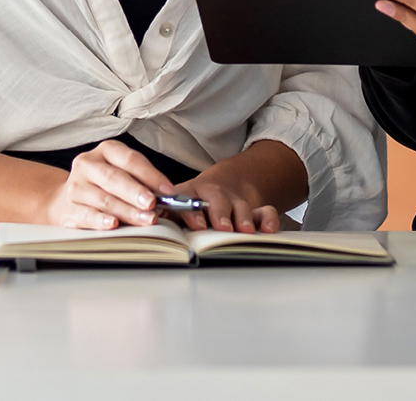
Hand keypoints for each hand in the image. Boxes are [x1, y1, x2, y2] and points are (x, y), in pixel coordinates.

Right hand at [38, 140, 171, 229]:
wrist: (66, 199)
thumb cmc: (103, 185)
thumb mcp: (122, 174)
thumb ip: (142, 181)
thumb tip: (166, 196)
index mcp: (106, 151)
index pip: (130, 159)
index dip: (151, 175)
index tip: (168, 190)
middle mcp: (88, 164)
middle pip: (114, 178)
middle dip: (136, 192)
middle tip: (152, 203)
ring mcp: (76, 186)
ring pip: (103, 198)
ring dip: (126, 211)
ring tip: (144, 219)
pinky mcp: (68, 207)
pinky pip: (86, 214)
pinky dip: (101, 220)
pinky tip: (113, 224)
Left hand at [168, 139, 307, 233]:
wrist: (225, 184)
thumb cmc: (194, 202)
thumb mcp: (177, 204)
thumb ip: (165, 213)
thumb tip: (147, 221)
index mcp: (191, 194)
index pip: (188, 199)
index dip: (192, 211)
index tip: (196, 224)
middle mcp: (214, 196)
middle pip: (217, 199)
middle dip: (220, 212)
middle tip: (221, 226)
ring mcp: (236, 201)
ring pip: (241, 205)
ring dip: (243, 217)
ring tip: (243, 231)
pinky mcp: (255, 209)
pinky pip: (265, 211)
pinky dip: (268, 219)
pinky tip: (268, 230)